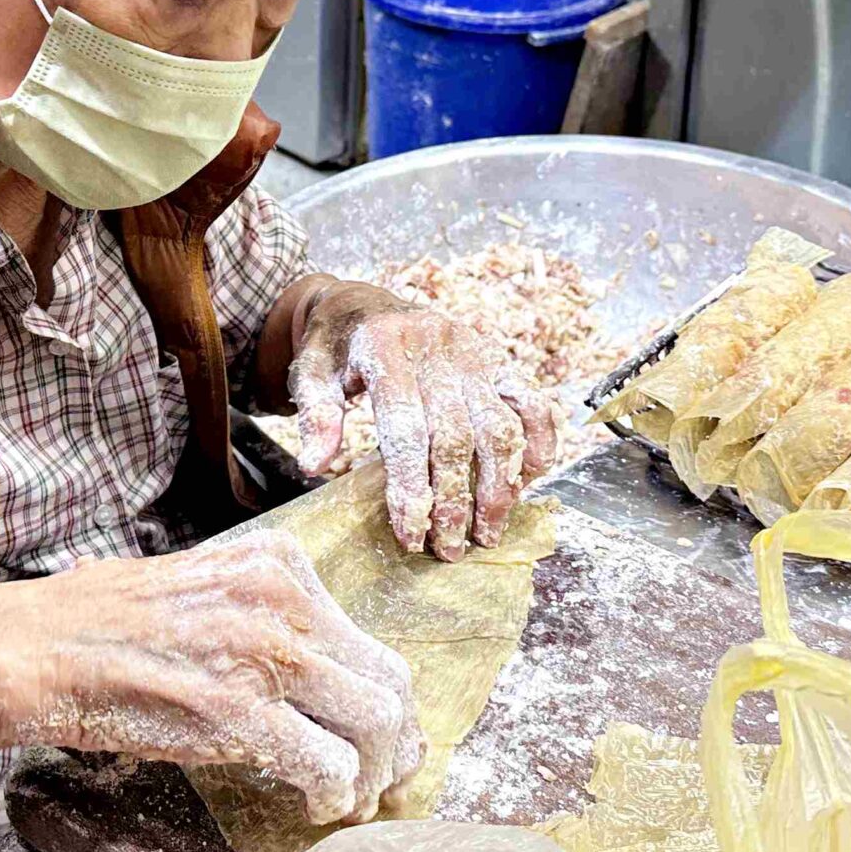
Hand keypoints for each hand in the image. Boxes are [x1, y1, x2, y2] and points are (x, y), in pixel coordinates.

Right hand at [0, 530, 422, 824]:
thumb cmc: (107, 626)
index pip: (367, 638)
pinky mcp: (240, 710)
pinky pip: (329, 764)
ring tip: (346, 800)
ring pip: (374, 722)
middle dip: (395, 743)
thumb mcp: (204, 590)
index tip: (376, 739)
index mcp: (278, 564)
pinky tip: (314, 806)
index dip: (383, 700)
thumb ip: (264, 619)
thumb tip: (318, 676)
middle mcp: (283, 599)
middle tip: (382, 782)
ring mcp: (265, 653)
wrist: (39, 647)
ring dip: (370, 776)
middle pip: (388, 679)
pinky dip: (334, 795)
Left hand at [287, 280, 555, 559]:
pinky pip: (529, 401)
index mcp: (385, 346)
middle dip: (454, 500)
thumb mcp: (311, 371)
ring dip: (499, 485)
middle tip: (449, 548)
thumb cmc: (337, 347)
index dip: (410, 486)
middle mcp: (436, 346)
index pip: (405, 427)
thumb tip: (315, 465)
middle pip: (456, 435)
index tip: (411, 533)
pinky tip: (530, 481)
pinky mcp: (495, 358)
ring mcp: (472, 351)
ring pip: (499, 425)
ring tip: (488, 531)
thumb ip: (315, 414)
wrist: (364, 303)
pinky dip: (539, 440)